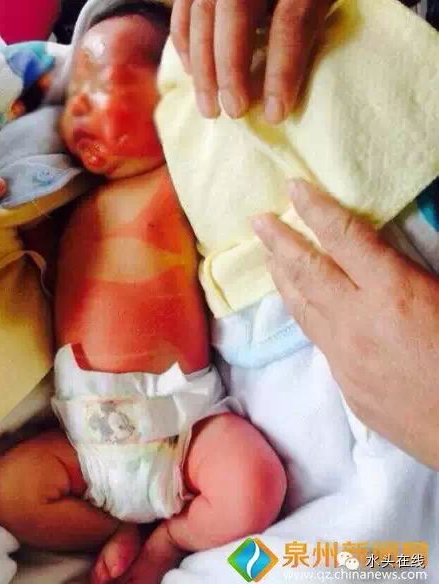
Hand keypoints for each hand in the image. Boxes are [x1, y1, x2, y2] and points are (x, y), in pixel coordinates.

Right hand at [171, 0, 331, 121]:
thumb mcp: (322, 1)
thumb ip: (309, 27)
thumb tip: (287, 89)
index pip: (290, 21)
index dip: (283, 71)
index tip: (276, 114)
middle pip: (236, 13)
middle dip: (231, 69)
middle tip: (234, 112)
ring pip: (203, 12)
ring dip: (202, 66)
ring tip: (210, 108)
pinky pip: (184, 6)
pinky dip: (184, 40)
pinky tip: (191, 72)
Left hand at [253, 180, 438, 468]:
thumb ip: (413, 272)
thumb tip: (386, 256)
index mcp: (393, 293)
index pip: (343, 238)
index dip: (317, 208)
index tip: (294, 188)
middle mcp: (357, 322)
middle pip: (307, 272)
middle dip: (280, 241)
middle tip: (258, 220)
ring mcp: (346, 358)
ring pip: (302, 308)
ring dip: (282, 278)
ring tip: (267, 257)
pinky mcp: (346, 386)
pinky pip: (318, 340)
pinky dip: (304, 315)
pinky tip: (302, 308)